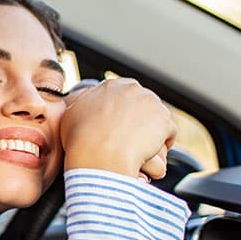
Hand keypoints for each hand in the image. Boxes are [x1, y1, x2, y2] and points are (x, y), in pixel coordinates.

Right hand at [60, 78, 175, 180]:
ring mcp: (152, 104)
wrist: (99, 154)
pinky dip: (162, 145)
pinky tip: (150, 154)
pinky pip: (169, 133)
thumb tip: (81, 103)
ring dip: (151, 132)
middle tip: (129, 139)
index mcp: (112, 85)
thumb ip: (82, 104)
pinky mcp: (165, 122)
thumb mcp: (71, 113)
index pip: (125, 93)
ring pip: (156, 118)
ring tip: (139, 149)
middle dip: (138, 119)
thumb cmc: (81, 138)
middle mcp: (134, 89)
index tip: (118, 124)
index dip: (122, 111)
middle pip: (143, 104)